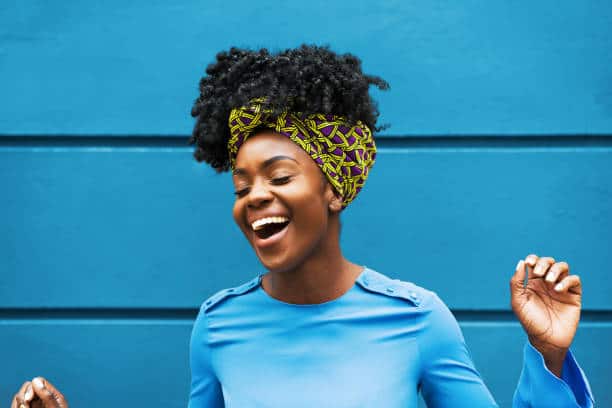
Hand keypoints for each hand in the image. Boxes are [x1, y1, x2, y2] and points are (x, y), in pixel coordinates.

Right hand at [11, 377, 67, 407]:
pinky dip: (19, 406)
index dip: (32, 387)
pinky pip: (21, 404)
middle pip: (29, 387)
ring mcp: (36, 404)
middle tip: (25, 405)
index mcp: (53, 395)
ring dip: (20, 401)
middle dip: (24, 394)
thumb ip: (47, 395)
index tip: (29, 399)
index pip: (39, 382)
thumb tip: (35, 380)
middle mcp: (44, 398)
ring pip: (23, 396)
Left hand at [510, 254, 581, 376]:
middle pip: (548, 261)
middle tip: (539, 274)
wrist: (546, 340)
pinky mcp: (573, 295)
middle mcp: (547, 283)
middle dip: (543, 263)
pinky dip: (567, 281)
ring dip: (555, 269)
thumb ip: (516, 282)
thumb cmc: (530, 322)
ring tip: (549, 282)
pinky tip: (557, 290)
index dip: (532, 258)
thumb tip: (520, 262)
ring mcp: (560, 288)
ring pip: (563, 267)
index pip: (534, 262)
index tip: (529, 263)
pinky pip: (575, 280)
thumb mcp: (518, 301)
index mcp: (532, 282)